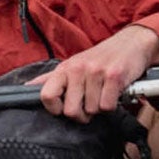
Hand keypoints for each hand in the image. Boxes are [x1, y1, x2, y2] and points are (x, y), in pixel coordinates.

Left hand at [39, 26, 158, 120]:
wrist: (132, 43)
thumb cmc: (101, 58)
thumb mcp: (73, 64)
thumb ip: (51, 78)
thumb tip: (26, 87)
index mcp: (65, 68)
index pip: (46, 95)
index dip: (55, 109)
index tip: (64, 108)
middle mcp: (78, 69)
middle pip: (71, 111)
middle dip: (83, 115)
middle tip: (90, 105)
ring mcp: (96, 72)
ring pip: (92, 111)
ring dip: (100, 108)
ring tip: (104, 94)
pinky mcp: (114, 77)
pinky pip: (108, 107)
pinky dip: (113, 105)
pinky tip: (114, 93)